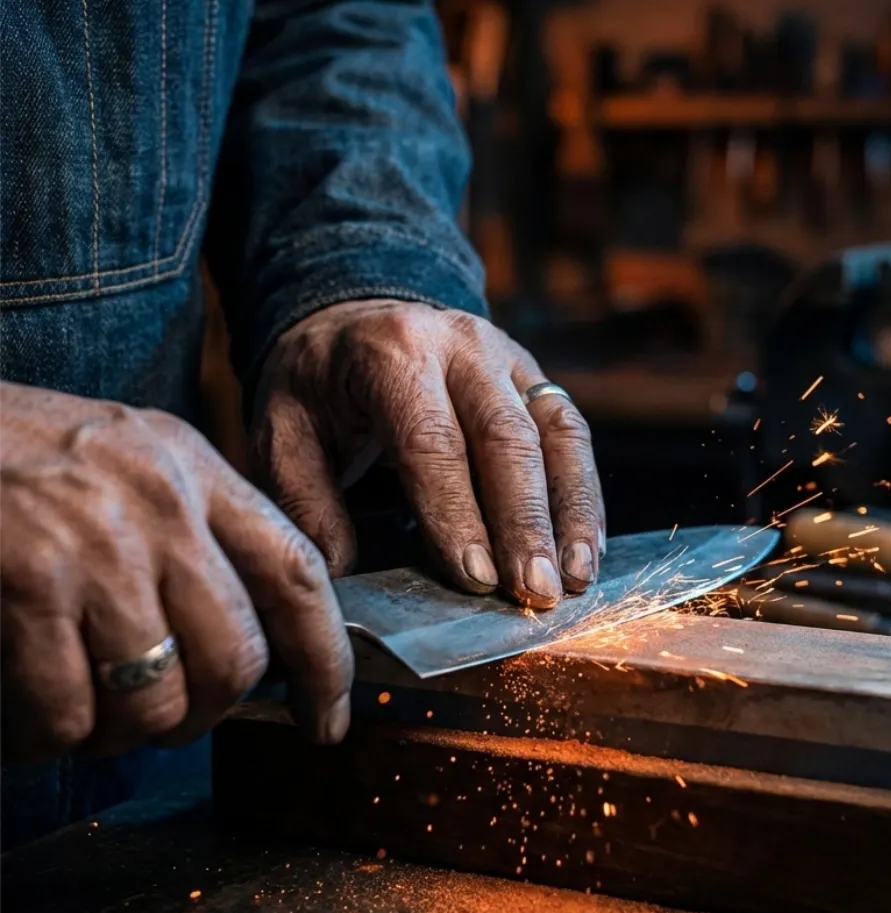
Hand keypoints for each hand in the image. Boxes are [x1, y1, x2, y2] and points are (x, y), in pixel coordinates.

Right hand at [0, 384, 353, 761]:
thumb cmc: (10, 450)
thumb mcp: (125, 459)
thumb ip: (190, 528)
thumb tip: (243, 637)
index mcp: (193, 467)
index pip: (298, 573)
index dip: (326, 660)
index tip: (327, 717)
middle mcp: (159, 501)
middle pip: (237, 657)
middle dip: (202, 716)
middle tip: (162, 722)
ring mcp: (96, 542)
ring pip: (157, 698)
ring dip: (121, 735)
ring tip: (84, 719)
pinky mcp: (29, 581)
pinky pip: (67, 710)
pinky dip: (45, 737)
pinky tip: (26, 719)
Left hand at [251, 301, 605, 607]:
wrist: (355, 319)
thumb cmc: (319, 385)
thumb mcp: (283, 431)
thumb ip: (306, 501)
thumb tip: (338, 575)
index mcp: (392, 354)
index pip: (432, 441)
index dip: (457, 513)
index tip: (477, 579)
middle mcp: (461, 345)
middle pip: (506, 437)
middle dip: (525, 523)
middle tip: (534, 593)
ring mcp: (508, 357)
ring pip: (555, 434)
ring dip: (571, 512)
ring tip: (574, 580)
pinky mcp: (536, 378)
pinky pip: (572, 434)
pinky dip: (584, 496)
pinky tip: (586, 550)